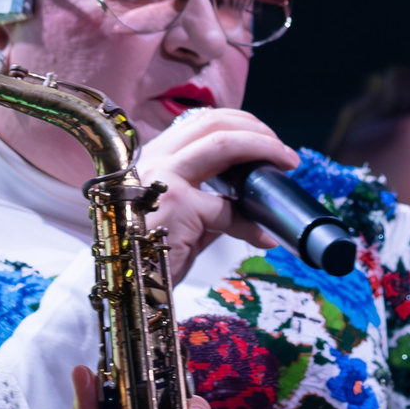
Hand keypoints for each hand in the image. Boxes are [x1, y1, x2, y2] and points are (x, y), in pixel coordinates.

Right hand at [131, 108, 298, 283]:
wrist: (124, 287)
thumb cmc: (146, 255)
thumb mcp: (178, 219)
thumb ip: (209, 202)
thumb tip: (247, 203)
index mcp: (153, 157)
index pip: (199, 121)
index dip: (238, 124)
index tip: (265, 139)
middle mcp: (154, 158)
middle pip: (213, 121)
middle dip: (257, 130)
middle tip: (283, 152)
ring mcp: (162, 178)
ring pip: (223, 143)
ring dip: (263, 149)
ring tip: (285, 164)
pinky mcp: (176, 205)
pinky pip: (228, 208)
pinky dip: (253, 224)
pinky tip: (264, 236)